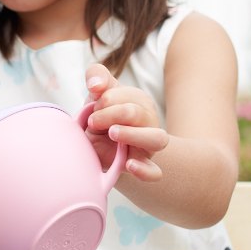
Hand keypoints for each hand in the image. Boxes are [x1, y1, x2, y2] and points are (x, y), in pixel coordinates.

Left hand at [83, 62, 167, 181]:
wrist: (98, 146)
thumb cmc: (101, 116)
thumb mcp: (98, 94)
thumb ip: (97, 77)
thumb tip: (95, 84)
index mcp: (140, 101)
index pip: (130, 95)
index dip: (107, 99)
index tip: (93, 107)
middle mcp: (149, 122)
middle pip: (139, 114)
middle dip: (112, 114)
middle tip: (93, 121)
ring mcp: (148, 145)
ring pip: (157, 139)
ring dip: (132, 134)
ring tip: (112, 133)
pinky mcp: (142, 166)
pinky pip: (153, 172)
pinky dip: (144, 170)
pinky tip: (129, 166)